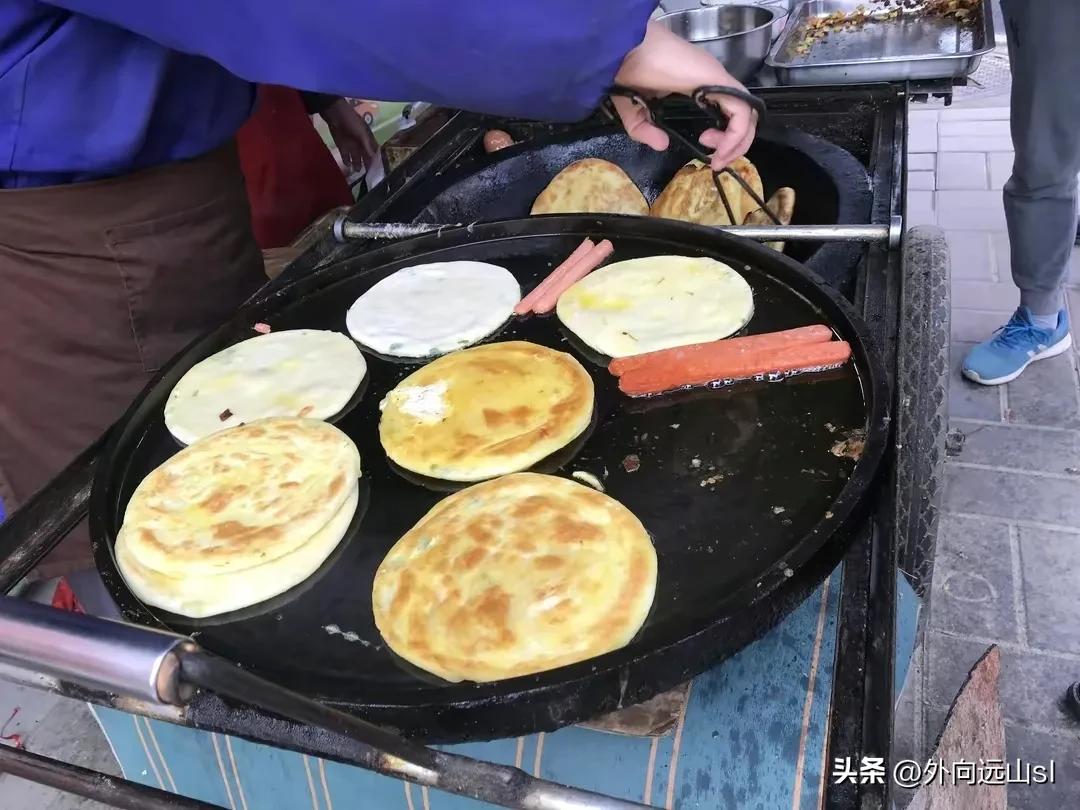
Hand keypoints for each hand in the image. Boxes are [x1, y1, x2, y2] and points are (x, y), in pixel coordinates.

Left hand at [320, 99, 379, 174]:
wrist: (335, 114)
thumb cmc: (352, 121)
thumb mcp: (362, 132)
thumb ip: (367, 144)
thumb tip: (373, 157)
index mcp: (368, 139)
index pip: (374, 152)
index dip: (376, 160)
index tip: (378, 169)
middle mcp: (361, 144)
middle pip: (365, 156)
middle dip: (366, 164)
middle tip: (367, 174)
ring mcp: (351, 145)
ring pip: (355, 158)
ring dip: (356, 164)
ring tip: (357, 171)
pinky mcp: (342, 146)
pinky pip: (345, 156)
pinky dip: (346, 161)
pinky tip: (348, 166)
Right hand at [612, 22, 757, 169]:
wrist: (626, 52)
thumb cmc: (629, 72)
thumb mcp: (634, 112)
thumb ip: (646, 131)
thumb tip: (663, 145)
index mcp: (698, 85)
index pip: (727, 111)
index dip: (725, 136)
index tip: (707, 149)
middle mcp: (713, 82)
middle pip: (744, 116)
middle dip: (736, 145)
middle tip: (717, 160)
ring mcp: (718, 79)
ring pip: (748, 115)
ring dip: (738, 144)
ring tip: (717, 158)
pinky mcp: (719, 81)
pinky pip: (741, 111)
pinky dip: (736, 135)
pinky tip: (719, 148)